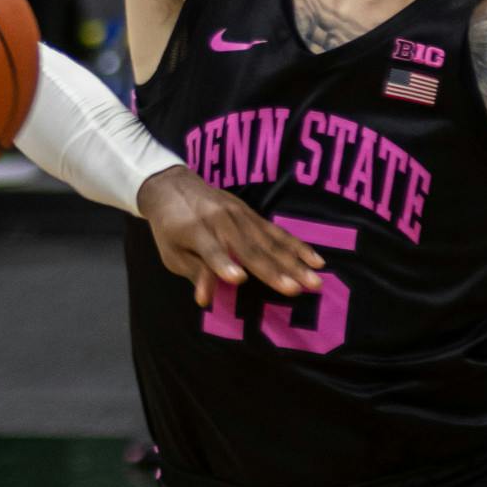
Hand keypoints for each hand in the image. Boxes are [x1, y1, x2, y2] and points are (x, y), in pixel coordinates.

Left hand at [136, 165, 323, 308]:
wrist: (173, 186)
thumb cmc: (170, 228)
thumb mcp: (171, 253)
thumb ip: (195, 273)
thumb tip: (205, 300)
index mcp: (195, 231)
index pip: (211, 251)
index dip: (223, 265)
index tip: (238, 279)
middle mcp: (222, 221)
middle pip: (249, 249)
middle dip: (274, 270)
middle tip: (295, 289)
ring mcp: (241, 216)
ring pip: (270, 242)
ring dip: (295, 263)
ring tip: (315, 279)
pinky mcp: (253, 215)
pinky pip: (278, 233)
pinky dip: (298, 247)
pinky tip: (316, 260)